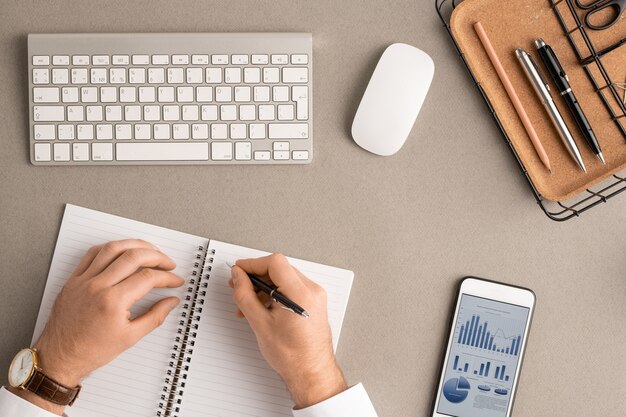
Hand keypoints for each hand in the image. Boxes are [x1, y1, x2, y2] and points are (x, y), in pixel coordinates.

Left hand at [12, 239, 184, 413]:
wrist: (59, 358)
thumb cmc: (91, 351)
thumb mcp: (130, 338)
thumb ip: (155, 316)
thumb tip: (172, 301)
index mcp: (113, 302)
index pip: (148, 278)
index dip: (167, 277)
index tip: (175, 281)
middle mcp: (97, 286)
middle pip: (133, 256)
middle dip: (157, 256)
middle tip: (168, 263)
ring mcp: (83, 280)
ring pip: (113, 248)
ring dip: (135, 245)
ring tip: (149, 250)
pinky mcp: (74, 280)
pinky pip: (92, 253)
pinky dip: (111, 247)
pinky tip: (121, 251)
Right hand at [229, 254, 347, 408]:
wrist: (311, 372)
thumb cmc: (292, 355)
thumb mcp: (260, 323)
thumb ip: (246, 295)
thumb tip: (238, 277)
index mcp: (301, 294)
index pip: (275, 263)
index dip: (252, 264)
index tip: (238, 270)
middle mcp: (312, 291)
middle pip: (279, 269)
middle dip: (256, 276)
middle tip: (238, 285)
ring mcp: (314, 296)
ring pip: (283, 278)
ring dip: (263, 286)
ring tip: (247, 302)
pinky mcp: (312, 302)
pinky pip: (290, 288)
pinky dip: (273, 293)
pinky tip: (260, 306)